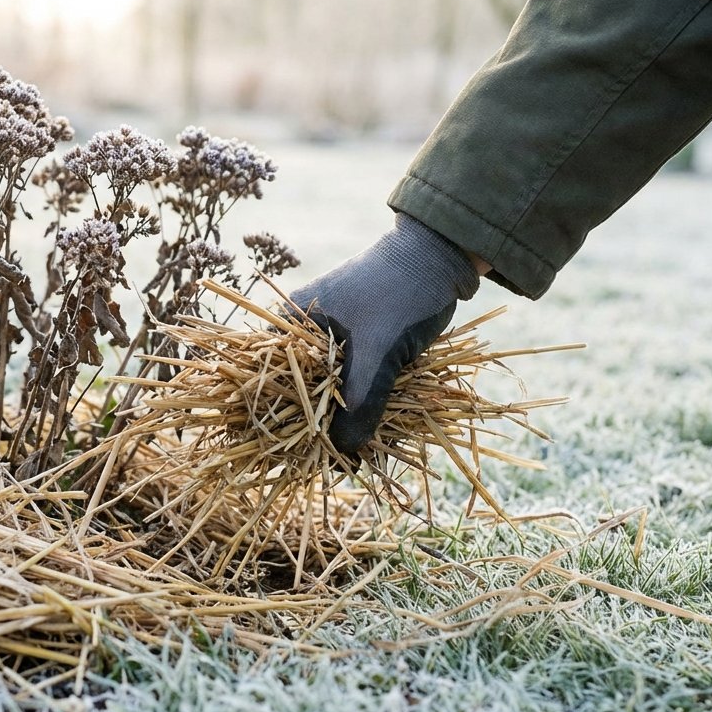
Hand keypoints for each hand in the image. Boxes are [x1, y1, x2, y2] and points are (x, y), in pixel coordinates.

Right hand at [290, 213, 479, 453]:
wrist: (444, 254)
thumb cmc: (400, 290)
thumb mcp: (379, 350)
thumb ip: (361, 401)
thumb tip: (346, 452)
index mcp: (291, 322)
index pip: (267, 378)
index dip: (276, 415)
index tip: (290, 449)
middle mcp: (304, 329)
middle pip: (299, 388)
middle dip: (314, 423)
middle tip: (328, 457)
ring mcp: (332, 334)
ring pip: (329, 386)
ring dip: (341, 415)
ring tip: (355, 450)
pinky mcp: (360, 340)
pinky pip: (352, 379)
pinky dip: (361, 400)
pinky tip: (374, 425)